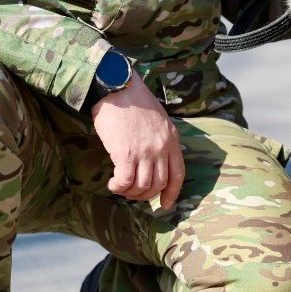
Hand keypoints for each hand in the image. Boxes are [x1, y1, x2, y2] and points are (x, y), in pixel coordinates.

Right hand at [90, 72, 184, 212]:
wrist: (118, 86)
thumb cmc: (133, 100)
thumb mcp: (158, 119)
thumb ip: (160, 139)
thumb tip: (153, 161)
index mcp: (172, 138)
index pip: (178, 174)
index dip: (173, 193)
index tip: (165, 205)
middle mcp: (162, 148)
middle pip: (159, 184)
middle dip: (146, 195)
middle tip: (133, 193)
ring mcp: (145, 152)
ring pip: (142, 187)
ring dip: (130, 192)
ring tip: (120, 187)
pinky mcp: (126, 154)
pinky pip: (125, 182)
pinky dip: (119, 187)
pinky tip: (113, 184)